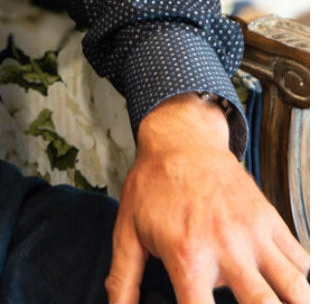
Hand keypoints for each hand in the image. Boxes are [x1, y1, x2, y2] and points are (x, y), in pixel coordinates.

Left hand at [106, 94, 309, 303]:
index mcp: (187, 255)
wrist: (181, 140)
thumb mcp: (128, 230)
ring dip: (296, 303)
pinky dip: (302, 279)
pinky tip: (291, 288)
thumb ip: (124, 277)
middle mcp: (226, 247)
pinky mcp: (270, 220)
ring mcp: (253, 234)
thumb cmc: (152, 186)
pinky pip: (302, 260)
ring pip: (295, 287)